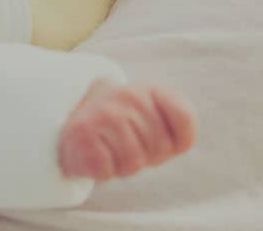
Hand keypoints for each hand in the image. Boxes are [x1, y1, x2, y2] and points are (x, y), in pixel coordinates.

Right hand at [58, 81, 196, 180]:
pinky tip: (98, 155)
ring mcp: (105, 112)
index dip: (176, 143)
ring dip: (124, 167)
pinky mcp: (83, 132)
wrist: (77, 122)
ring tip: (113, 151)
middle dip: (148, 157)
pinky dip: (104, 172)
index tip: (161, 140)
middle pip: (161, 148)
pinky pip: (107, 170)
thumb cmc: (126, 128)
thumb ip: (182, 124)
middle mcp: (130, 95)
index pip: (184, 118)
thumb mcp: (156, 118)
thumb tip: (181, 142)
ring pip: (134, 162)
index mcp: (152, 90)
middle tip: (131, 146)